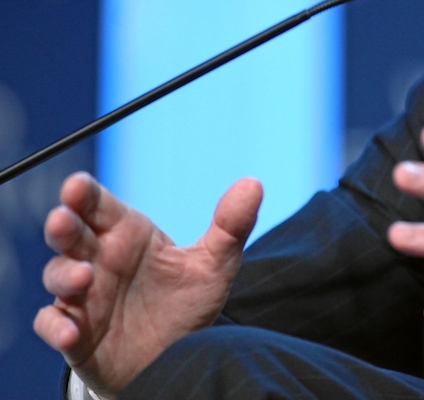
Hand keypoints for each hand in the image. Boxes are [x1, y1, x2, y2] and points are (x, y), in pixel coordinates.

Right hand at [34, 172, 261, 398]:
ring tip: (83, 277)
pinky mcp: (76, 333)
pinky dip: (55, 327)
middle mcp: (100, 259)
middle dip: (63, 224)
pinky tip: (70, 333)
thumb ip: (231, 226)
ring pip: (57, 275)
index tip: (77, 186)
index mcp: (127, 234)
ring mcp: (83, 296)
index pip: (98, 205)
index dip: (83, 193)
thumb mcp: (214, 266)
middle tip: (64, 219)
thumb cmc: (187, 303)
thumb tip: (253, 184)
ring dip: (64, 274)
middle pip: (70, 234)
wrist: (175, 358)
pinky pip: (52, 325)